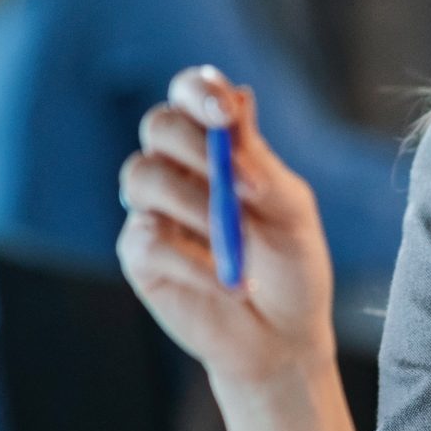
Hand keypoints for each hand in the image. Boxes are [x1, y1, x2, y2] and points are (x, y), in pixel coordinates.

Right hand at [117, 65, 334, 389]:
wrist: (282, 337)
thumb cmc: (291, 267)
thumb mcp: (290, 212)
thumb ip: (260, 162)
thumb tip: (240, 98)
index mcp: (218, 146)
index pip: (192, 94)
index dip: (200, 93)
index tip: (225, 116)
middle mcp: (179, 169)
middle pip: (159, 124)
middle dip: (195, 146)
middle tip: (237, 183)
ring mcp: (154, 210)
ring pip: (142, 176)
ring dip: (195, 204)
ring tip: (237, 241)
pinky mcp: (139, 254)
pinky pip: (147, 240)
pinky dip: (193, 261)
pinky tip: (228, 282)